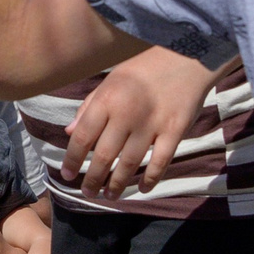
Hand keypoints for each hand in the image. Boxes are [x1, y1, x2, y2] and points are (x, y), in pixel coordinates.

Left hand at [63, 49, 219, 197]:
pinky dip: (150, 179)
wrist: (186, 57)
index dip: (72, 160)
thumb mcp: (110, 81)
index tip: (67, 175)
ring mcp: (152, 124)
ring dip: (117, 184)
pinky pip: (160, 162)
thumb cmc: (143, 69)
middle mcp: (126, 114)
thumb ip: (88, 107)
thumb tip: (68, 133)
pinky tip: (141, 189)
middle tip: (88, 193)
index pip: (82, 137)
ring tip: (109, 196)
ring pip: (130, 164)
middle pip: (104, 156)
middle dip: (93, 179)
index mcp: (107, 100)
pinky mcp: (175, 131)